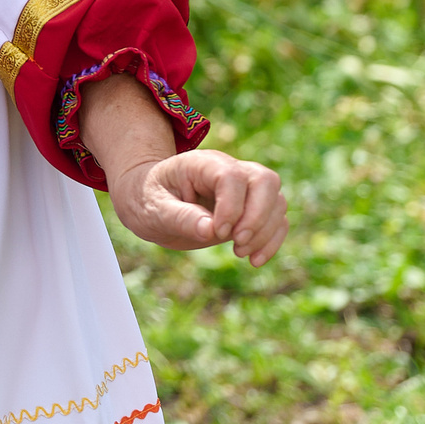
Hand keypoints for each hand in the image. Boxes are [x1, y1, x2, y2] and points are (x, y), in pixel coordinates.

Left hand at [108, 148, 287, 265]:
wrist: (149, 202)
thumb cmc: (147, 199)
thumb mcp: (153, 208)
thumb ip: (179, 217)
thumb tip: (210, 230)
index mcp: (201, 163)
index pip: (232, 176)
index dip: (232, 206)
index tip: (219, 232)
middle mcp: (229, 170)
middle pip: (265, 181)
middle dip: (258, 216)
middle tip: (237, 243)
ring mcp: (244, 188)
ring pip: (276, 200)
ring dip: (265, 231)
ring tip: (240, 253)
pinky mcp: (251, 208)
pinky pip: (276, 219)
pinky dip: (272, 240)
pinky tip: (255, 260)